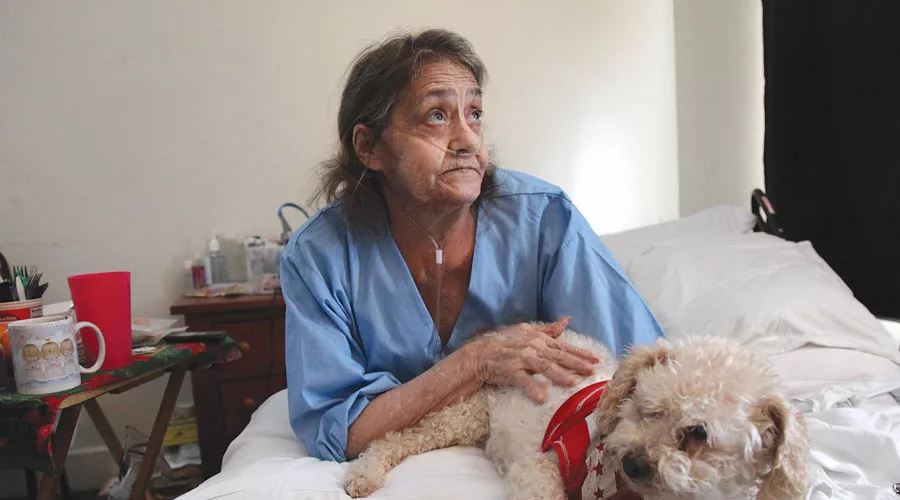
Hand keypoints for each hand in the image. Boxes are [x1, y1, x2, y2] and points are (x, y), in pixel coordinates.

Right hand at [464, 317, 599, 403]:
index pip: (564, 347)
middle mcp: (533, 347)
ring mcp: (522, 359)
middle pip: (558, 357)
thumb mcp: (526, 332)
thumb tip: (566, 320)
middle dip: (576, 364)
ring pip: (544, 367)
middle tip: (591, 371)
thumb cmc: (505, 344)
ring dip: (559, 375)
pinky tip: (541, 397)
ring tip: (572, 383)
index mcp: (539, 340)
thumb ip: (548, 330)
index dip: (580, 354)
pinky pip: (523, 380)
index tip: (596, 360)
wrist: (481, 354)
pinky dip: (532, 388)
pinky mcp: (511, 370)